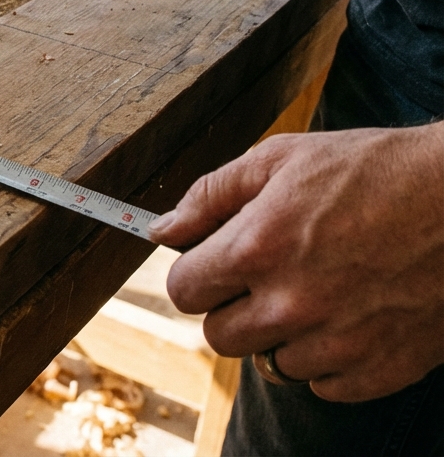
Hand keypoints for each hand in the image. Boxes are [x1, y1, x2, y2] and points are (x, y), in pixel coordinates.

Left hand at [150, 123, 443, 401]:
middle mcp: (291, 304)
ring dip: (284, 334)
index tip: (215, 265)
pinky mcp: (381, 367)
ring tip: (319, 291)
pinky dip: (331, 359)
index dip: (196, 275)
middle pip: (220, 335)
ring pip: (272, 362)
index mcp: (256, 249)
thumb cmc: (375, 170)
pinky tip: (351, 317)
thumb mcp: (282, 159)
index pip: (183, 291)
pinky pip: (325, 384)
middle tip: (270, 277)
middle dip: (234, 307)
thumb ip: (210, 195)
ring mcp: (337, 341)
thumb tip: (162, 229)